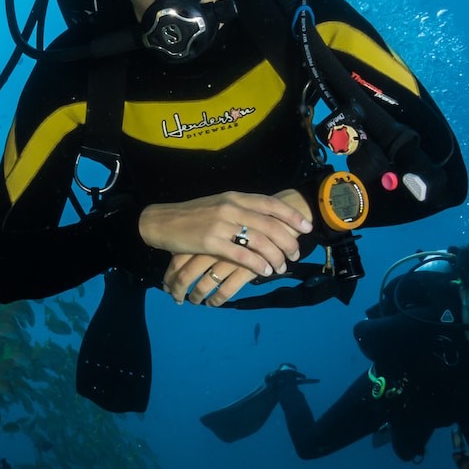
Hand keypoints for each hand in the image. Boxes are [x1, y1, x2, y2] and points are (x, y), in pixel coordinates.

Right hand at [138, 190, 312, 305]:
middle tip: (295, 253)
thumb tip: (266, 222)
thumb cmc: (192, 215)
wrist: (162, 221)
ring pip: (259, 241)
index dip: (291, 215)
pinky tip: (264, 271)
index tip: (306, 227)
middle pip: (270, 225)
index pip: (270, 203)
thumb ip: (241, 210)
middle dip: (288, 241)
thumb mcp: (219, 204)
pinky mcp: (211, 242)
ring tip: (281, 267)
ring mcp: (221, 225)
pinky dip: (257, 264)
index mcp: (235, 197)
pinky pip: (242, 255)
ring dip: (275, 256)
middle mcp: (231, 208)